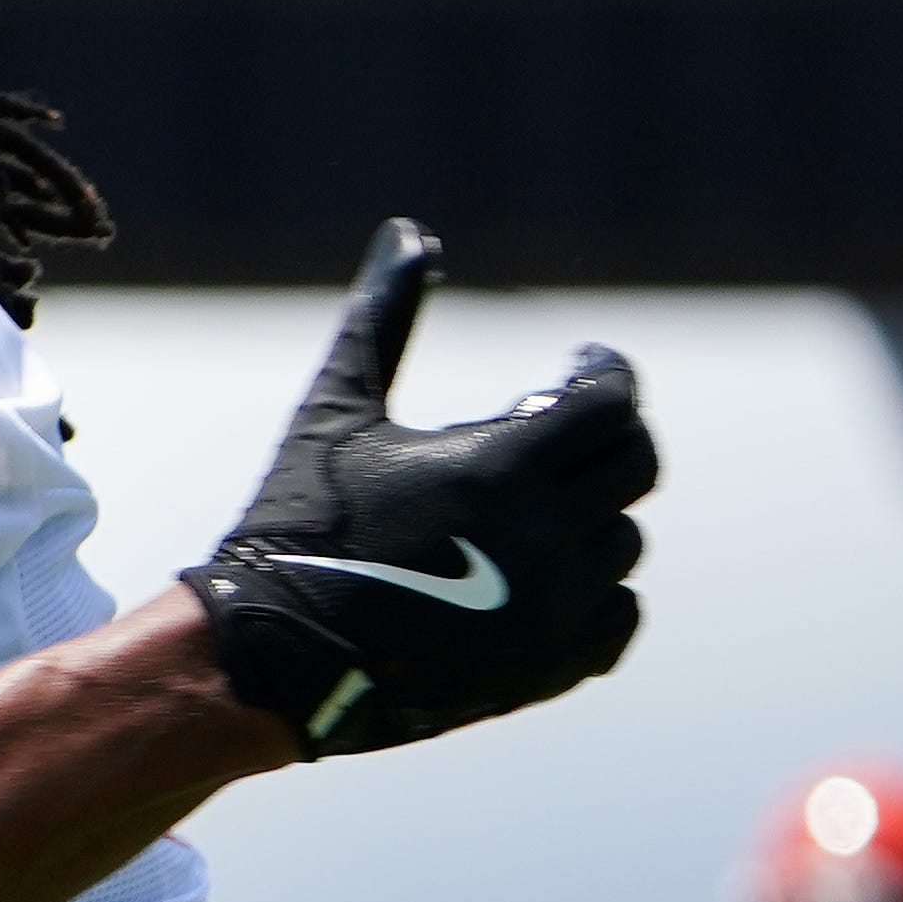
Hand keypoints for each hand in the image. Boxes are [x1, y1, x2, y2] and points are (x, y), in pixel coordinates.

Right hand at [190, 220, 654, 755]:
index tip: (575, 364)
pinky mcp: (545, 669)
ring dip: (586, 516)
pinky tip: (537, 574)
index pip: (613, 403)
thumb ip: (383, 319)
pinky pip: (616, 618)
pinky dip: (593, 591)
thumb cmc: (297, 523)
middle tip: (559, 431)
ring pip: (621, 543)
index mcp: (501, 470)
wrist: (268, 657)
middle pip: (634, 467)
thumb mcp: (336, 412)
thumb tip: (409, 232)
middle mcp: (544, 541)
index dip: (603, 374)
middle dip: (604, 439)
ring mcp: (551, 611)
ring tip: (521, 512)